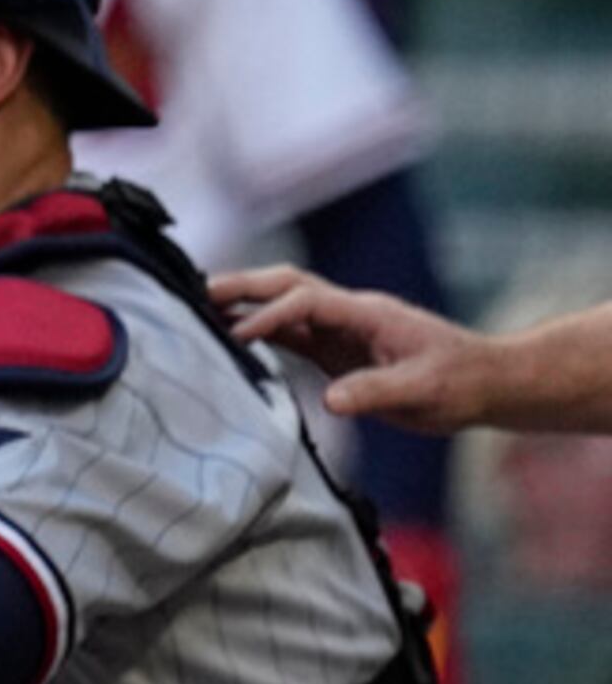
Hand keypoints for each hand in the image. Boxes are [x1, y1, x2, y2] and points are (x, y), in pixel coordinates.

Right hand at [211, 266, 494, 430]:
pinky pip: (292, 332)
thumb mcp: (425, 391)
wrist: (486, 383)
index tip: (239, 337)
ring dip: (245, 303)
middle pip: (286, 284)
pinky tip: (234, 337)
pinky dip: (260, 329)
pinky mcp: (339, 349)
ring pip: (284, 303)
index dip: (270, 315)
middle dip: (242, 286)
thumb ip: (377, 391)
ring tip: (201, 309)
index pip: (306, 301)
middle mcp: (350, 313)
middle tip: (197, 292)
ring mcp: (342, 329)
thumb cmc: (462, 384)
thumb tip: (330, 400)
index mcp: (368, 314)